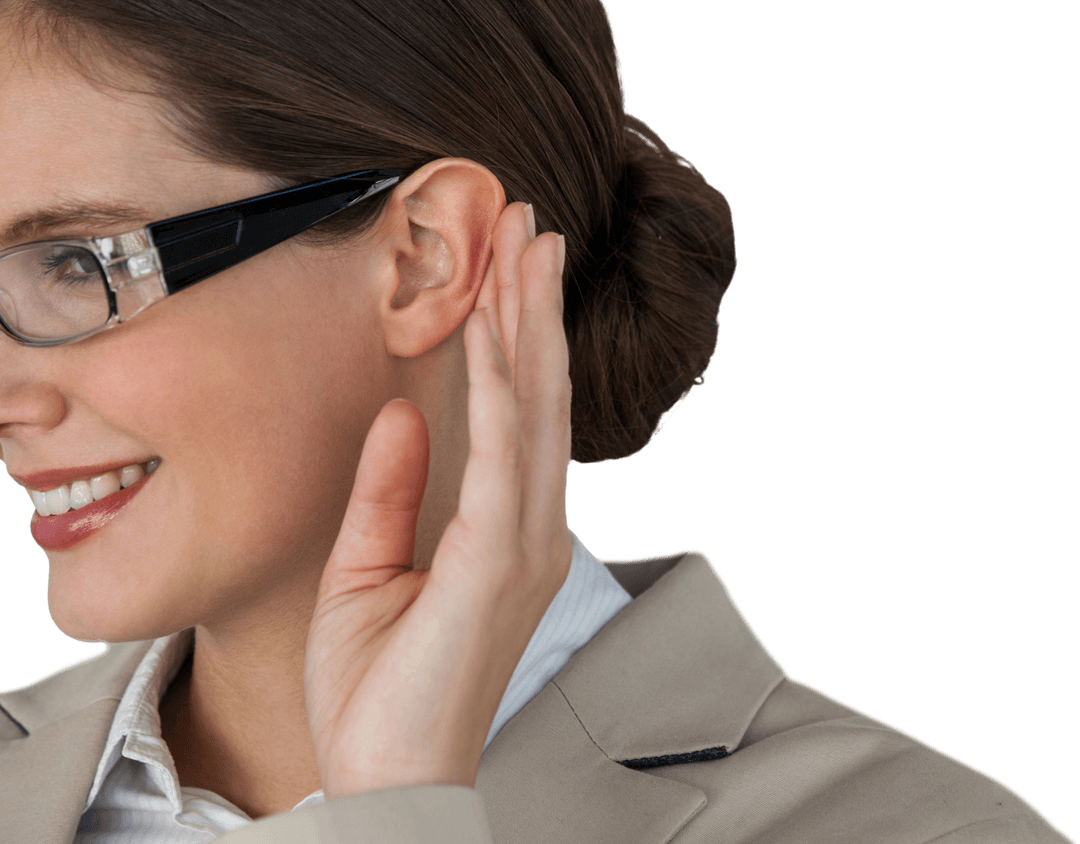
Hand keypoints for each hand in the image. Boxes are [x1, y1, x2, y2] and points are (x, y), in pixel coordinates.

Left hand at [303, 203, 571, 796]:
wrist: (386, 775)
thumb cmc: (380, 685)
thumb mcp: (368, 566)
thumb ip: (392, 487)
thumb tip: (401, 411)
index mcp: (508, 530)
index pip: (518, 414)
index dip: (517, 335)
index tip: (510, 264)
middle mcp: (532, 529)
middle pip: (539, 396)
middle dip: (535, 306)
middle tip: (534, 225)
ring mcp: (526, 545)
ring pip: (534, 412)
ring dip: (529, 325)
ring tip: (529, 249)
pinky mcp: (500, 565)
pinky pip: (502, 457)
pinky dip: (498, 387)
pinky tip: (491, 329)